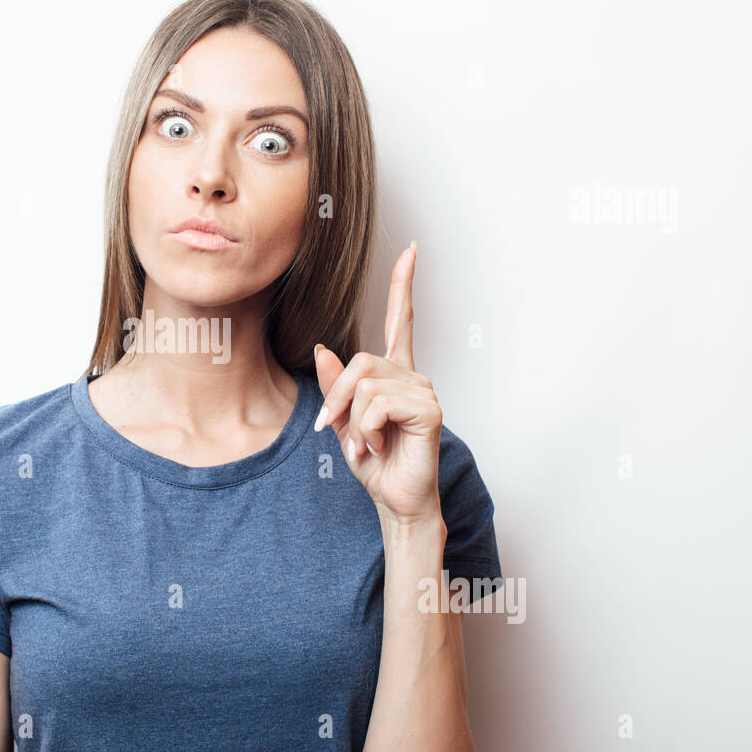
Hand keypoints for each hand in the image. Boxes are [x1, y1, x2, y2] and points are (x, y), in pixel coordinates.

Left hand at [313, 242, 442, 526]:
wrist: (396, 500)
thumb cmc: (376, 464)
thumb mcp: (342, 422)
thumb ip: (334, 387)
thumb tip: (322, 349)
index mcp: (393, 375)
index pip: (400, 322)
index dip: (403, 286)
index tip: (411, 251)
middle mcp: (412, 377)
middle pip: (360, 360)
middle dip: (336, 396)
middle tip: (332, 428)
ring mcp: (424, 391)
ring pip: (365, 384)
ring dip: (352, 420)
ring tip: (364, 444)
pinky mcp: (428, 410)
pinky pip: (378, 404)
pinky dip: (365, 430)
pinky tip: (376, 446)